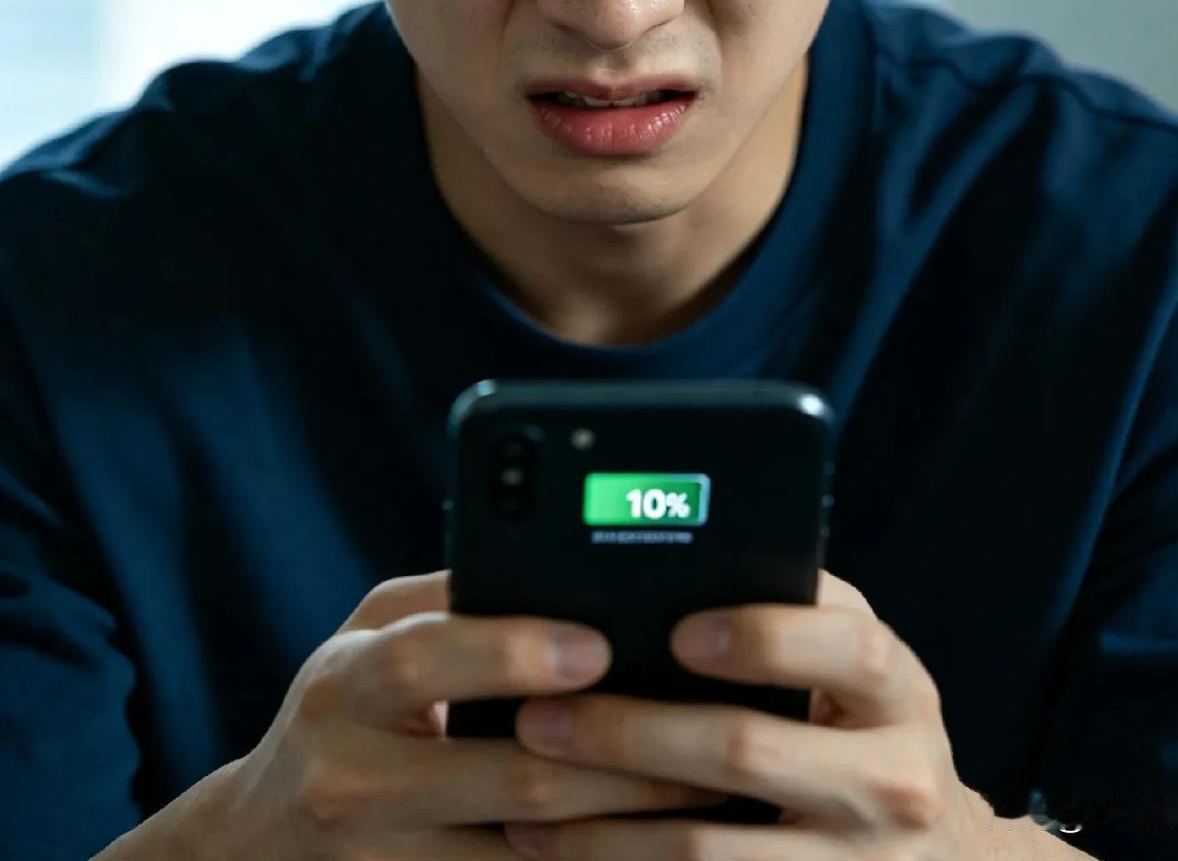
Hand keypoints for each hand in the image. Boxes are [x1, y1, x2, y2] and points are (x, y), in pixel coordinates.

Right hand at [224, 571, 726, 856]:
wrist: (257, 843)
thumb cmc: (341, 709)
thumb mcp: (370, 634)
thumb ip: (451, 597)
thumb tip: (555, 561)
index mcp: (344, 685)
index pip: (428, 659)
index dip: (514, 650)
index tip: (599, 646)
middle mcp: (352, 781)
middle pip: (511, 776)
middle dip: (620, 757)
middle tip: (702, 730)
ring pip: (532, 856)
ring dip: (626, 828)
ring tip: (706, 793)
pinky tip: (649, 846)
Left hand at [503, 569, 997, 858]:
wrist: (940, 857)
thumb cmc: (868, 725)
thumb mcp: (856, 664)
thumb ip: (796, 608)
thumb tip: (687, 559)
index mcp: (900, 694)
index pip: (849, 651)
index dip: (763, 637)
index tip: (678, 632)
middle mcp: (893, 785)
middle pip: (748, 752)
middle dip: (631, 732)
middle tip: (541, 717)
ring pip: (707, 850)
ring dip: (603, 826)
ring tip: (526, 798)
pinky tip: (565, 855)